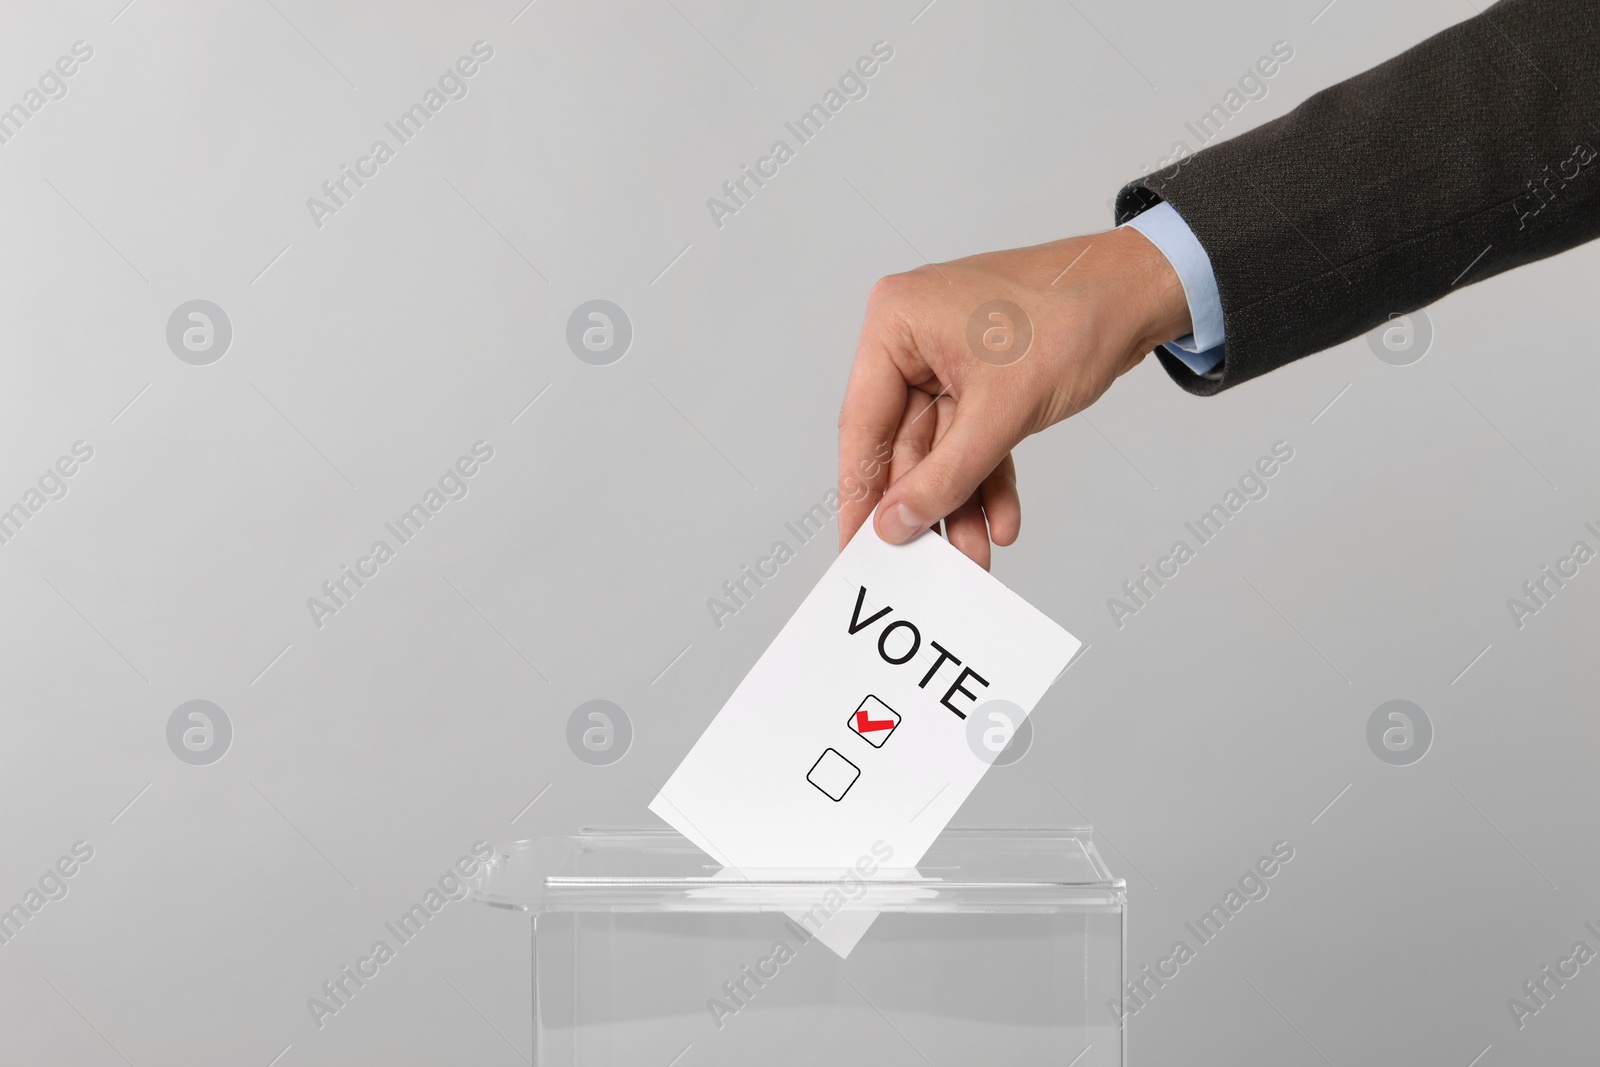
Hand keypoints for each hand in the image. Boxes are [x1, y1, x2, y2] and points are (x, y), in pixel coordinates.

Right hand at [837, 225, 1191, 568]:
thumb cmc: (1072, 316)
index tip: (855, 545)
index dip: (861, 492)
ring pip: (942, 449)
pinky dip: (988, 478)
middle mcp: (912, 338)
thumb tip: (897, 522)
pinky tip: (1001, 520)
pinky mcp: (981, 376)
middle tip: (925, 562)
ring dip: (960, 501)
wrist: (1139, 293)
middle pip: (904, 443)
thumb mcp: (1001, 411)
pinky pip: (973, 438)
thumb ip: (944, 475)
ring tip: (973, 555)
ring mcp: (947, 358)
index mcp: (896, 324)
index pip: (864, 423)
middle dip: (926, 505)